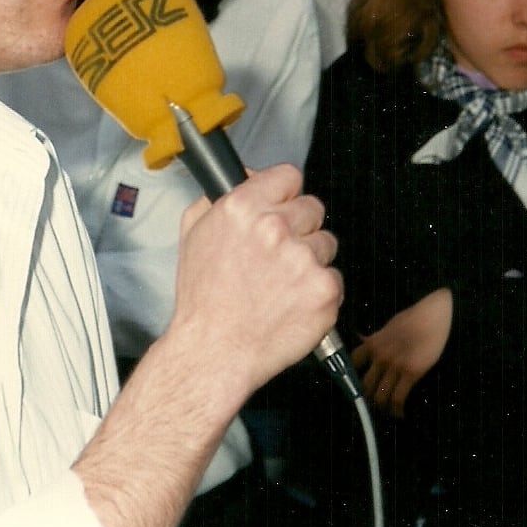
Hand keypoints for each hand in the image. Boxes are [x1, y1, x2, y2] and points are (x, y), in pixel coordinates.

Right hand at [171, 163, 340, 394]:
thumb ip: (218, 201)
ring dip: (310, 259)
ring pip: (326, 243)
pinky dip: (318, 291)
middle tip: (278, 255)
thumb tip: (245, 179)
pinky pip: (334, 278)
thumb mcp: (193, 235)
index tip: (282, 206)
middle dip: (299, 227)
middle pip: (312, 207)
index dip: (284, 193)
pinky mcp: (325, 288)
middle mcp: (275, 228)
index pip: (288, 175)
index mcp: (242, 208)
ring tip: (282, 284)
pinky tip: (293, 303)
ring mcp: (304, 258)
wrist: (214, 350)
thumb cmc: (203, 300)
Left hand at [352, 287, 452, 417]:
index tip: (357, 383)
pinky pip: (398, 398)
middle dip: (367, 397)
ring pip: (380, 395)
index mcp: (373, 343)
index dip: (354, 374)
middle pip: (365, 384)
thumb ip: (377, 337)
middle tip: (374, 404)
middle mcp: (380, 356)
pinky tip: (401, 414)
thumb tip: (366, 340)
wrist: (434, 314)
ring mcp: (394, 365)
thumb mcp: (389, 325)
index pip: (354, 362)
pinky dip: (397, 410)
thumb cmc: (415, 316)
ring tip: (388, 412)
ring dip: (383, 407)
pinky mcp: (411, 372)